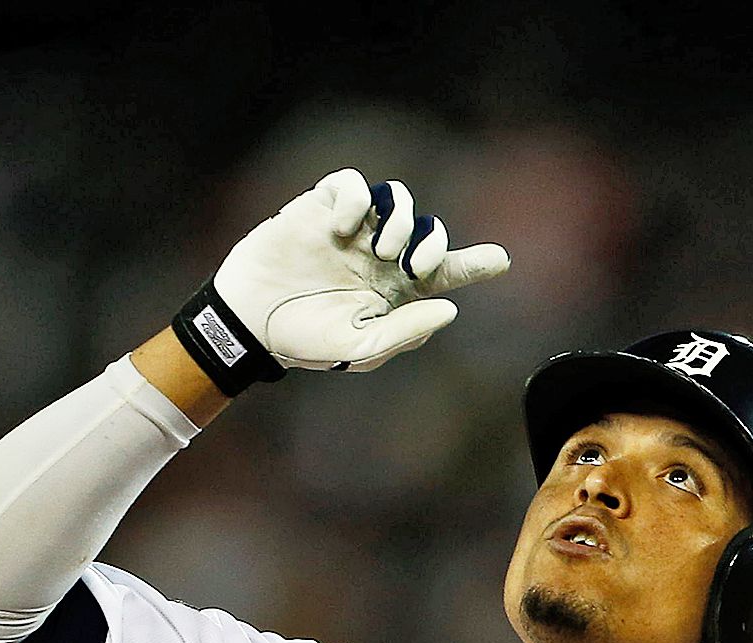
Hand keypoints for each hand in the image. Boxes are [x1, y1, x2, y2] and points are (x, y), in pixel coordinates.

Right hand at [211, 168, 509, 371]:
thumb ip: (405, 331)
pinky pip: (353, 185)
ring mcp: (354, 230)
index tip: (502, 260)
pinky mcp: (321, 208)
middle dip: (436, 244)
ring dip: (400, 222)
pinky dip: (356, 201)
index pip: (446, 272)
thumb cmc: (305, 340)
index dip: (476, 264)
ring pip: (398, 201)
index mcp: (396, 290)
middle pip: (429, 230)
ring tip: (380, 252)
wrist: (250, 319)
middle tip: (417, 267)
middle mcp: (381, 255)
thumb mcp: (359, 347)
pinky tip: (342, 229)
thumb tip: (449, 307)